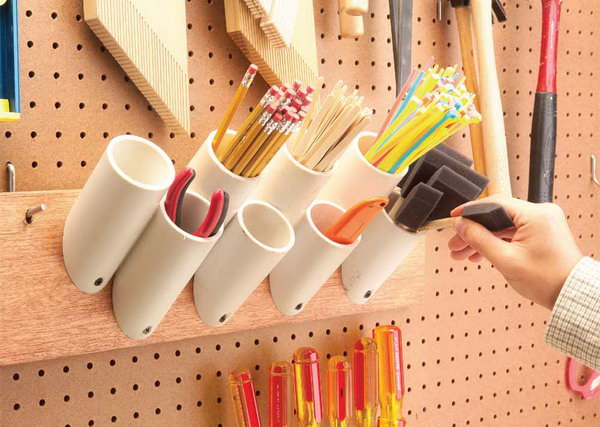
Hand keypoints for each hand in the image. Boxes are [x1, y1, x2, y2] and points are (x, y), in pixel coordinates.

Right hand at [448, 195, 582, 309]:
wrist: (571, 295)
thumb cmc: (548, 280)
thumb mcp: (506, 260)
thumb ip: (480, 239)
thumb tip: (461, 225)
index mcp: (535, 215)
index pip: (494, 203)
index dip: (470, 211)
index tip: (454, 218)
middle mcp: (541, 213)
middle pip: (496, 215)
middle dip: (474, 230)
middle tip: (455, 244)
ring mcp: (542, 223)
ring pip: (503, 225)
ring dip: (483, 238)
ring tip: (464, 253)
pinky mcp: (542, 232)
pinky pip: (513, 232)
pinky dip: (497, 241)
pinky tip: (482, 253)